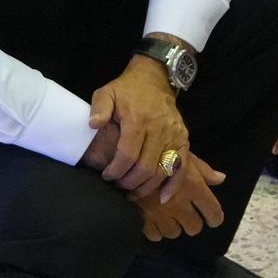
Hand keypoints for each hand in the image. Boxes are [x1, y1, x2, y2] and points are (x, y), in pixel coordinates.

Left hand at [84, 56, 189, 194]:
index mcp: (138, 119)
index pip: (128, 154)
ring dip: (146, 187)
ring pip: (162, 170)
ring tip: (132, 193)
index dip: (116, 170)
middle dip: (129, 182)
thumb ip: (99, 108)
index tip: (107, 176)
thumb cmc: (127, 90)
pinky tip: (163, 198)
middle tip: (117, 187)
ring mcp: (174, 135)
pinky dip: (174, 185)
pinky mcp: (183, 139)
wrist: (154, 79)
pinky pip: (182, 167)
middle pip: (145, 166)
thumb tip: (93, 125)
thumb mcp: (107, 92)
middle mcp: (159, 128)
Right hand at [132, 152, 226, 240]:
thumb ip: (203, 170)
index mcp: (194, 186)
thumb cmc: (156, 152)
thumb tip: (221, 179)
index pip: (213, 212)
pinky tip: (153, 219)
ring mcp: (161, 214)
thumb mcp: (182, 154)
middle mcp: (180, 203)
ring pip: (174, 233)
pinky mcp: (143, 220)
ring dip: (173, 226)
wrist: (124, 158)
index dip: (215, 218)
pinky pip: (156, 236)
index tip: (212, 218)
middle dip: (192, 222)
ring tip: (167, 215)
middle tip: (186, 215)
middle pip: (194, 227)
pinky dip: (156, 230)